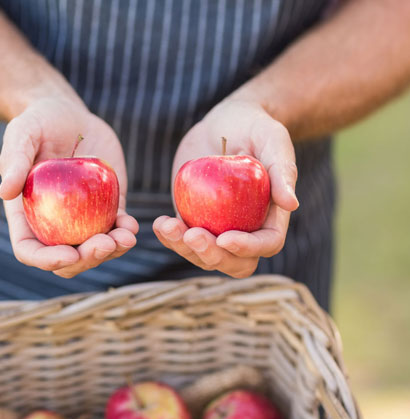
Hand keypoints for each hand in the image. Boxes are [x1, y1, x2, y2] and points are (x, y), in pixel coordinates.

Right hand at [0, 94, 137, 277]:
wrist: (69, 115)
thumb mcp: (22, 134)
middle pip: (68, 259)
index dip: (47, 260)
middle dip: (87, 259)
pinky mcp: (106, 207)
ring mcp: (81, 219)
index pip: (31, 250)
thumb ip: (13, 161)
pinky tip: (132, 225)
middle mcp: (53, 224)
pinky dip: (124, 232)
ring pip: (95, 250)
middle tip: (105, 243)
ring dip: (112, 251)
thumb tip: (4, 193)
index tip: (68, 254)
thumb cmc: (38, 123)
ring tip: (126, 237)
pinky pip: (115, 228)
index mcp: (26, 216)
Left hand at [153, 98, 298, 277]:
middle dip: (212, 255)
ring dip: (183, 248)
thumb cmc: (255, 127)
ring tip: (167, 225)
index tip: (225, 237)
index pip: (266, 244)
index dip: (248, 248)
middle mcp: (245, 228)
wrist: (225, 122)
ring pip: (203, 255)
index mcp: (271, 216)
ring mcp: (217, 227)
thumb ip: (283, 170)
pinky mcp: (193, 218)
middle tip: (192, 234)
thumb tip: (292, 205)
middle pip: (233, 261)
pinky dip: (169, 237)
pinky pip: (181, 239)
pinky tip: (160, 224)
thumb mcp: (273, 139)